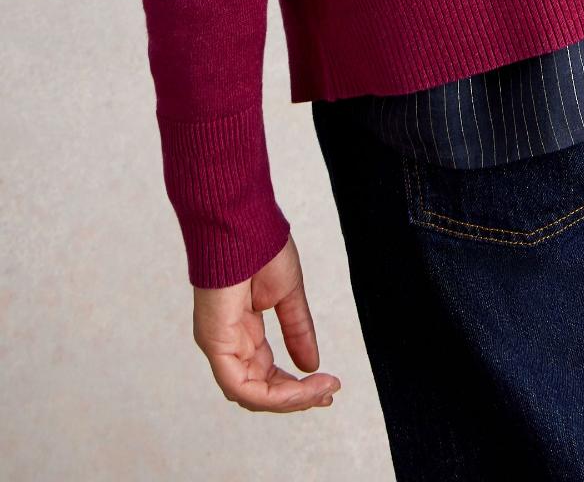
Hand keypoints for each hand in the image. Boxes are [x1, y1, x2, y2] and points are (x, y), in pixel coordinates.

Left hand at [192, 233, 341, 412]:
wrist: (244, 223)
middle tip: (328, 394)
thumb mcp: (287, 297)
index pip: (265, 375)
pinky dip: (273, 393)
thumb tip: (311, 364)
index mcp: (242, 333)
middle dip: (296, 397)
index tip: (327, 385)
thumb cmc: (260, 248)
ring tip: (321, 390)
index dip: (295, 387)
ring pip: (251, 394)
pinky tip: (300, 386)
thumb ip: (298, 331)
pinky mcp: (215, 343)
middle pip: (259, 390)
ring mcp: (219, 345)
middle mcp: (228, 344)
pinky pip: (240, 385)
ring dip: (289, 399)